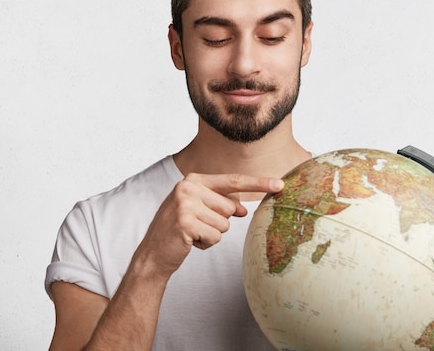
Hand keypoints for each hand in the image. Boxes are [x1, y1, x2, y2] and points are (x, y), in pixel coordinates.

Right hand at [138, 173, 283, 277]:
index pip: (233, 181)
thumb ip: (221, 204)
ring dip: (212, 234)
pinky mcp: (185, 222)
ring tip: (192, 233)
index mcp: (194, 179)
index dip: (258, 183)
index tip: (280, 184)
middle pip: (230, 207)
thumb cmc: (180, 230)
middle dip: (219, 222)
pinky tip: (189, 241)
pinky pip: (215, 237)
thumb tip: (243, 208)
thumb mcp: (200, 210)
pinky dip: (206, 244)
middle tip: (197, 226)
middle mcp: (188, 187)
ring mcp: (185, 204)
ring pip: (225, 224)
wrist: (153, 253)